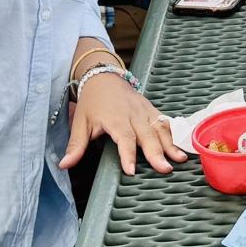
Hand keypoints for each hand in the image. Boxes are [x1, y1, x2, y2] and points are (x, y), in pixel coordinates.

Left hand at [61, 71, 185, 177]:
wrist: (103, 76)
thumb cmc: (92, 101)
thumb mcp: (80, 123)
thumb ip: (76, 145)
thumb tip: (64, 165)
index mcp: (115, 118)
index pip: (124, 138)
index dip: (128, 155)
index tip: (131, 170)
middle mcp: (133, 113)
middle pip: (147, 134)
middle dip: (157, 152)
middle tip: (165, 169)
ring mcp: (144, 110)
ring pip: (160, 127)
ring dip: (170, 143)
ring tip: (180, 158)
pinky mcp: (151, 108)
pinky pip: (164, 121)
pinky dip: (173, 133)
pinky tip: (181, 145)